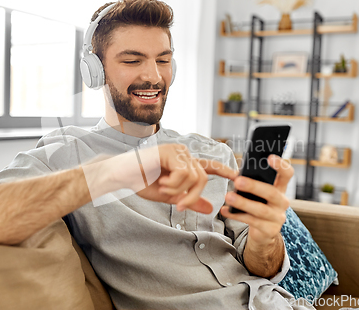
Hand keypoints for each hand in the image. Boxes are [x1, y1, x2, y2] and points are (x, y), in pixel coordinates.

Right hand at [83, 144, 236, 213]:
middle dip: (193, 196)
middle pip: (202, 178)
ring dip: (179, 191)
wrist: (122, 176)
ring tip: (163, 189)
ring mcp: (177, 151)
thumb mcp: (170, 196)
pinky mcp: (169, 151)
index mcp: (184, 163)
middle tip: (180, 205)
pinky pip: (183, 173)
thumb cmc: (142, 183)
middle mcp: (183, 154)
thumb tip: (209, 208)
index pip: (208, 166)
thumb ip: (189, 200)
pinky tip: (161, 183)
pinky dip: (173, 184)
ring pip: (194, 176)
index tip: (237, 176)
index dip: (223, 170)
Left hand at [220, 155, 291, 245]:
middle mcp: (282, 202)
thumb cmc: (258, 205)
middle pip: (271, 193)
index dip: (281, 166)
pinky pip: (251, 221)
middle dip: (254, 186)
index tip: (270, 157)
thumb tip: (235, 173)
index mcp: (280, 188)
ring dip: (243, 203)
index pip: (287, 174)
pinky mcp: (270, 230)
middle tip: (238, 181)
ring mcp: (277, 217)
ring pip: (260, 210)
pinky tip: (225, 210)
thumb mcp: (258, 193)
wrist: (263, 232)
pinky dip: (236, 215)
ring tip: (228, 196)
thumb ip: (253, 182)